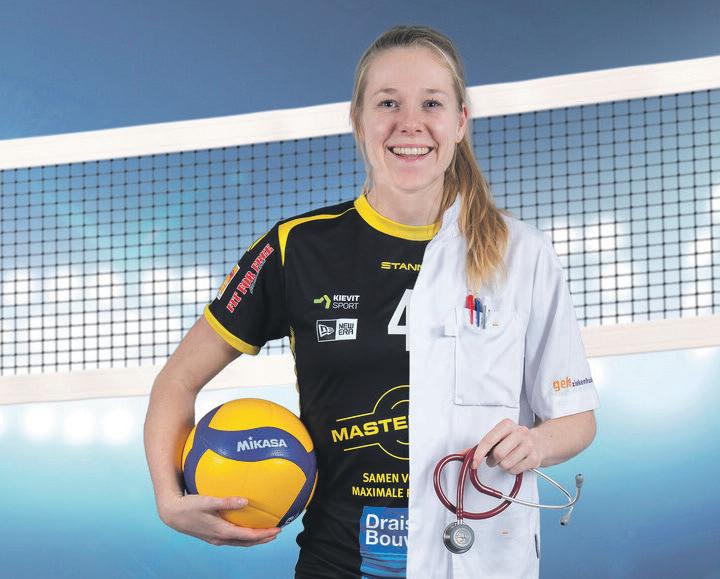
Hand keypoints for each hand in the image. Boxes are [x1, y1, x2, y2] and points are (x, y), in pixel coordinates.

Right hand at [158, 494, 280, 546]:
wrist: (172, 514)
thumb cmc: (189, 506)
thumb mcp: (208, 501)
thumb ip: (227, 501)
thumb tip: (245, 500)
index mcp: (222, 531)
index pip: (248, 536)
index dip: (263, 534)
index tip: (277, 529)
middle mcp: (220, 538)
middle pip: (246, 542)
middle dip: (262, 539)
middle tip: (277, 532)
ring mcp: (216, 539)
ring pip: (240, 542)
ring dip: (254, 539)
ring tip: (266, 533)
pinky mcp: (212, 535)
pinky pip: (233, 539)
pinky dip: (244, 536)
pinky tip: (246, 528)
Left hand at [470, 418, 546, 474]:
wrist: (541, 442)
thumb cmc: (514, 440)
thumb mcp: (499, 437)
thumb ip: (480, 446)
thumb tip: (461, 454)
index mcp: (506, 425)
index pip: (488, 440)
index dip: (478, 454)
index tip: (473, 463)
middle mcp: (519, 432)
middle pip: (498, 454)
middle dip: (492, 461)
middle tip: (494, 460)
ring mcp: (529, 445)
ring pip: (506, 464)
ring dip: (502, 466)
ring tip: (507, 460)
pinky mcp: (535, 458)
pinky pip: (515, 470)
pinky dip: (512, 470)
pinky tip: (516, 463)